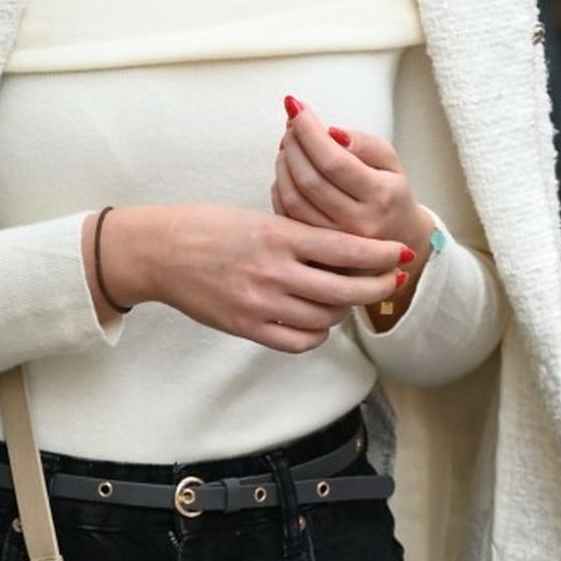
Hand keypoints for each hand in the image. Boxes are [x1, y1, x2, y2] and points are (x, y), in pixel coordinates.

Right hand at [85, 200, 402, 349]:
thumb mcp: (258, 218)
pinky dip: (317, 335)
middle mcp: (273, 271)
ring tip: (348, 300)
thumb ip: (298, 236)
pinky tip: (318, 323)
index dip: (380, 255)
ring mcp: (260, 303)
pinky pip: (297, 342)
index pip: (345, 248)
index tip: (399, 255)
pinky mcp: (247, 327)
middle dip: (376, 287)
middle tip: (391, 282)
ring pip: (325, 318)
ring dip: (344, 311)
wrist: (161, 252)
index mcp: (278, 235)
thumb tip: (343, 252)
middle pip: (344, 289)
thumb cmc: (207, 228)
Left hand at [272, 99, 430, 325]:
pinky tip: (287, 171)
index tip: (296, 108)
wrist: (397, 244)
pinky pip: (288, 216)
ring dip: (283, 165)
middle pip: (309, 180)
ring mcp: (336, 241)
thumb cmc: (390, 194)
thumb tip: (330, 132)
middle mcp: (358, 223)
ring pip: (294, 199)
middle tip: (291, 125)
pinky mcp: (318, 250)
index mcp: (381, 196)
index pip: (334, 161)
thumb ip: (364, 144)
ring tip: (288, 145)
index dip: (309, 131)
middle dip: (293, 145)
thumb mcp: (390, 163)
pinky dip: (281, 188)